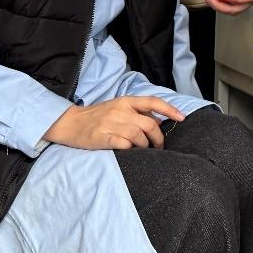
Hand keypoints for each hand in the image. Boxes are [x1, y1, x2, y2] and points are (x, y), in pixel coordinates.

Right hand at [43, 96, 183, 149]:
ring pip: (138, 136)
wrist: (70, 123)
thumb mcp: (118, 108)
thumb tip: (158, 121)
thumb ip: (137, 112)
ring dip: (145, 146)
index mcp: (126, 101)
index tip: (182, 118)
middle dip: (158, 137)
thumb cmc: (98, 116)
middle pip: (149, 124)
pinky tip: (130, 151)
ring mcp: (111, 124)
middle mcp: (120, 111)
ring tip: (144, 150)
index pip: (153, 101)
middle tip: (159, 146)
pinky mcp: (102, 138)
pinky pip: (123, 145)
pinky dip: (131, 149)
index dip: (170, 109)